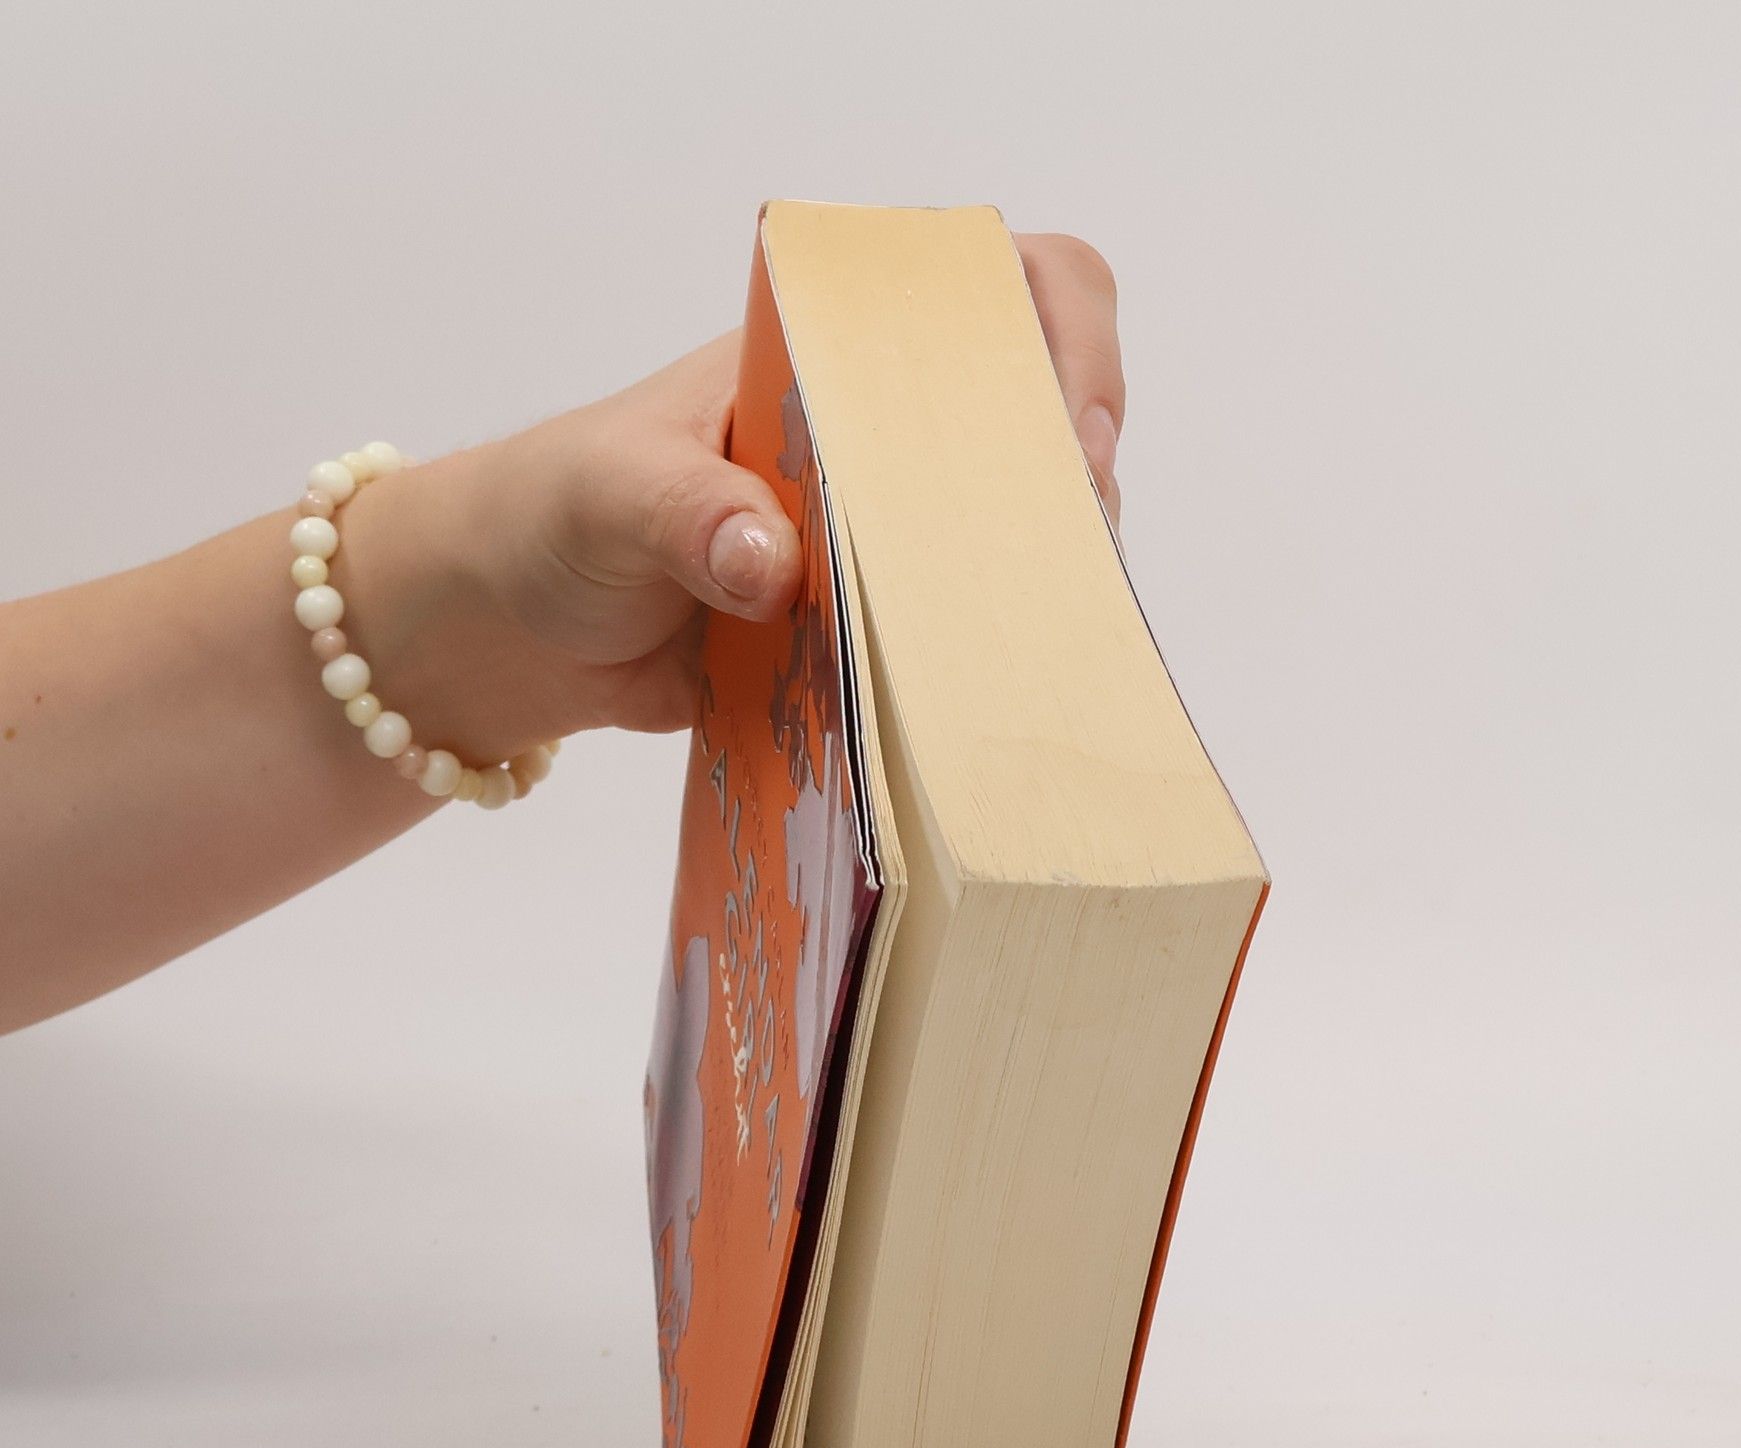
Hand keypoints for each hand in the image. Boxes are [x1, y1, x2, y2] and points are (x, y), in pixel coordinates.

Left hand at [342, 232, 1125, 758]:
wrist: (506, 629)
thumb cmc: (550, 515)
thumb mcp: (607, 491)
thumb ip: (686, 513)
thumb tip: (771, 566)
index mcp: (829, 359)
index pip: (991, 291)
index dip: (1064, 341)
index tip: (1072, 438)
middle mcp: (875, 438)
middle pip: (1032, 421)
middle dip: (1070, 482)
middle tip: (1066, 557)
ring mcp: (877, 540)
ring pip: (1005, 539)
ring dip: (1031, 583)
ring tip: (1025, 636)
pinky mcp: (863, 635)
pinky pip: (947, 644)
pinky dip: (972, 668)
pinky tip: (978, 701)